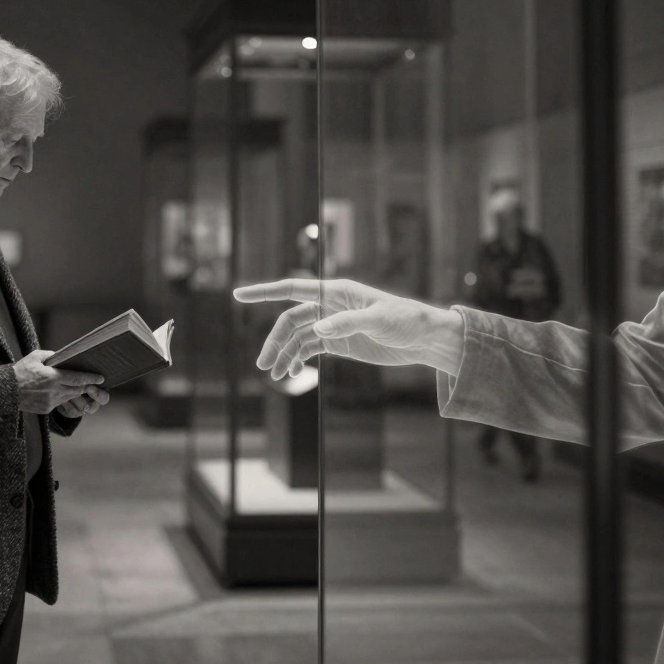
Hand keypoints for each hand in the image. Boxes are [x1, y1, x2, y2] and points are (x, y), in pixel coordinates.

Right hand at [13, 349, 107, 414]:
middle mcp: (54, 391)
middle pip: (77, 389)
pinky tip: (59, 391)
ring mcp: (50, 402)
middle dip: (85, 385)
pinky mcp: (46, 409)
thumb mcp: (35, 357)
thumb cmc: (20, 371)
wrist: (6, 391)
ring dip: (75, 391)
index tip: (101, 377)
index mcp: (52, 377)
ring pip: (70, 396)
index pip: (77, 378)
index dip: (90, 378)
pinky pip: (60, 402)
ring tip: (78, 385)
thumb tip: (62, 356)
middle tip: (92, 381)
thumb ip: (51, 355)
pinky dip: (62, 396)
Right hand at [232, 278, 464, 379]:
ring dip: (283, 354)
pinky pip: (308, 350)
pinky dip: (296, 361)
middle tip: (263, 365)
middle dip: (274, 341)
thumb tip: (317, 330)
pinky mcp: (338, 342)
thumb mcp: (380, 320)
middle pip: (290, 320)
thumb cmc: (407, 321)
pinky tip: (289, 374)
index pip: (292, 288)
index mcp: (336, 291)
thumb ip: (347, 322)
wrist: (425, 339)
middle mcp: (329, 306)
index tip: (238, 294)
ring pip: (297, 338)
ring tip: (274, 375)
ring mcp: (332, 324)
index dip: (264, 292)